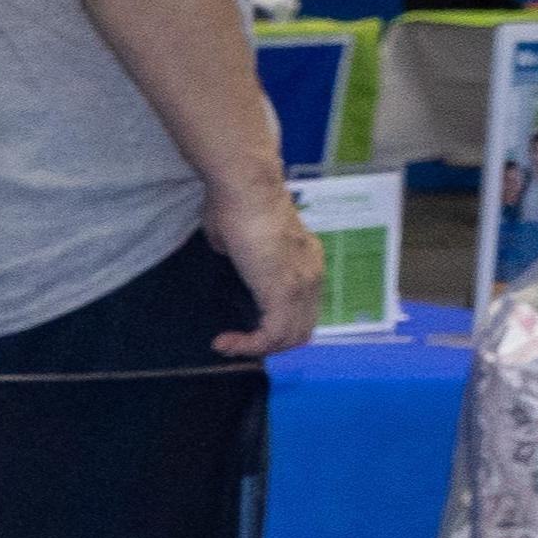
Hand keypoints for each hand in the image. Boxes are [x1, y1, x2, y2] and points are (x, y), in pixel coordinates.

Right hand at [209, 179, 322, 356]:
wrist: (247, 190)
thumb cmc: (236, 203)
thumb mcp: (235, 234)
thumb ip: (237, 252)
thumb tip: (228, 253)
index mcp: (306, 259)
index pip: (303, 306)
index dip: (277, 323)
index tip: (244, 325)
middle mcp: (313, 274)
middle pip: (302, 328)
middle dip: (269, 343)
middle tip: (236, 342)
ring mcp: (303, 285)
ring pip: (290, 337)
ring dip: (258, 347)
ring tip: (227, 344)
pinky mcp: (285, 294)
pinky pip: (272, 336)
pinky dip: (249, 346)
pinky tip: (225, 342)